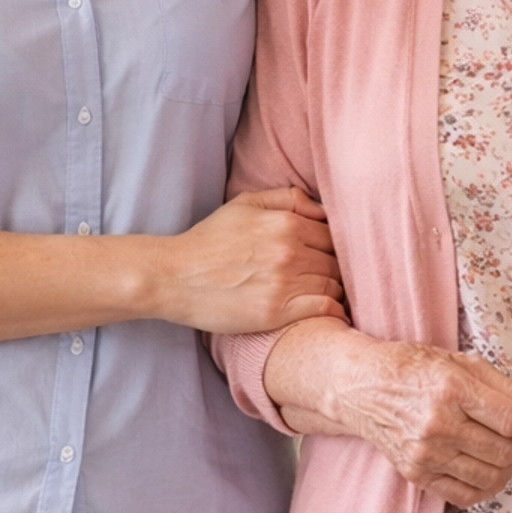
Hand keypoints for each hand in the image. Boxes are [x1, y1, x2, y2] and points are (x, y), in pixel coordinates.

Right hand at [161, 188, 346, 335]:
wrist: (175, 276)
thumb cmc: (209, 240)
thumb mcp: (245, 204)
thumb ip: (288, 199)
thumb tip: (323, 210)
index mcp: (286, 223)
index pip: (333, 235)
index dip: (335, 247)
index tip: (330, 257)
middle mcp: (290, 251)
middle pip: (336, 262)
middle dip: (336, 269)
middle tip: (331, 278)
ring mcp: (285, 283)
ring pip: (333, 286)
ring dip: (335, 290)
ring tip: (330, 295)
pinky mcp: (277, 312)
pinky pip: (324, 310)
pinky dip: (334, 311)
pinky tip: (333, 313)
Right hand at [276, 329, 511, 507]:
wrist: (362, 387)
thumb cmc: (415, 368)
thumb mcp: (461, 363)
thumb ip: (507, 389)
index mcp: (451, 389)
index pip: (511, 420)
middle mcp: (438, 424)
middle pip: (505, 451)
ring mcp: (425, 454)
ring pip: (490, 476)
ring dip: (511, 467)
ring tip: (509, 451)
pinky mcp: (416, 474)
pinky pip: (465, 495)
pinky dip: (487, 487)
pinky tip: (489, 470)